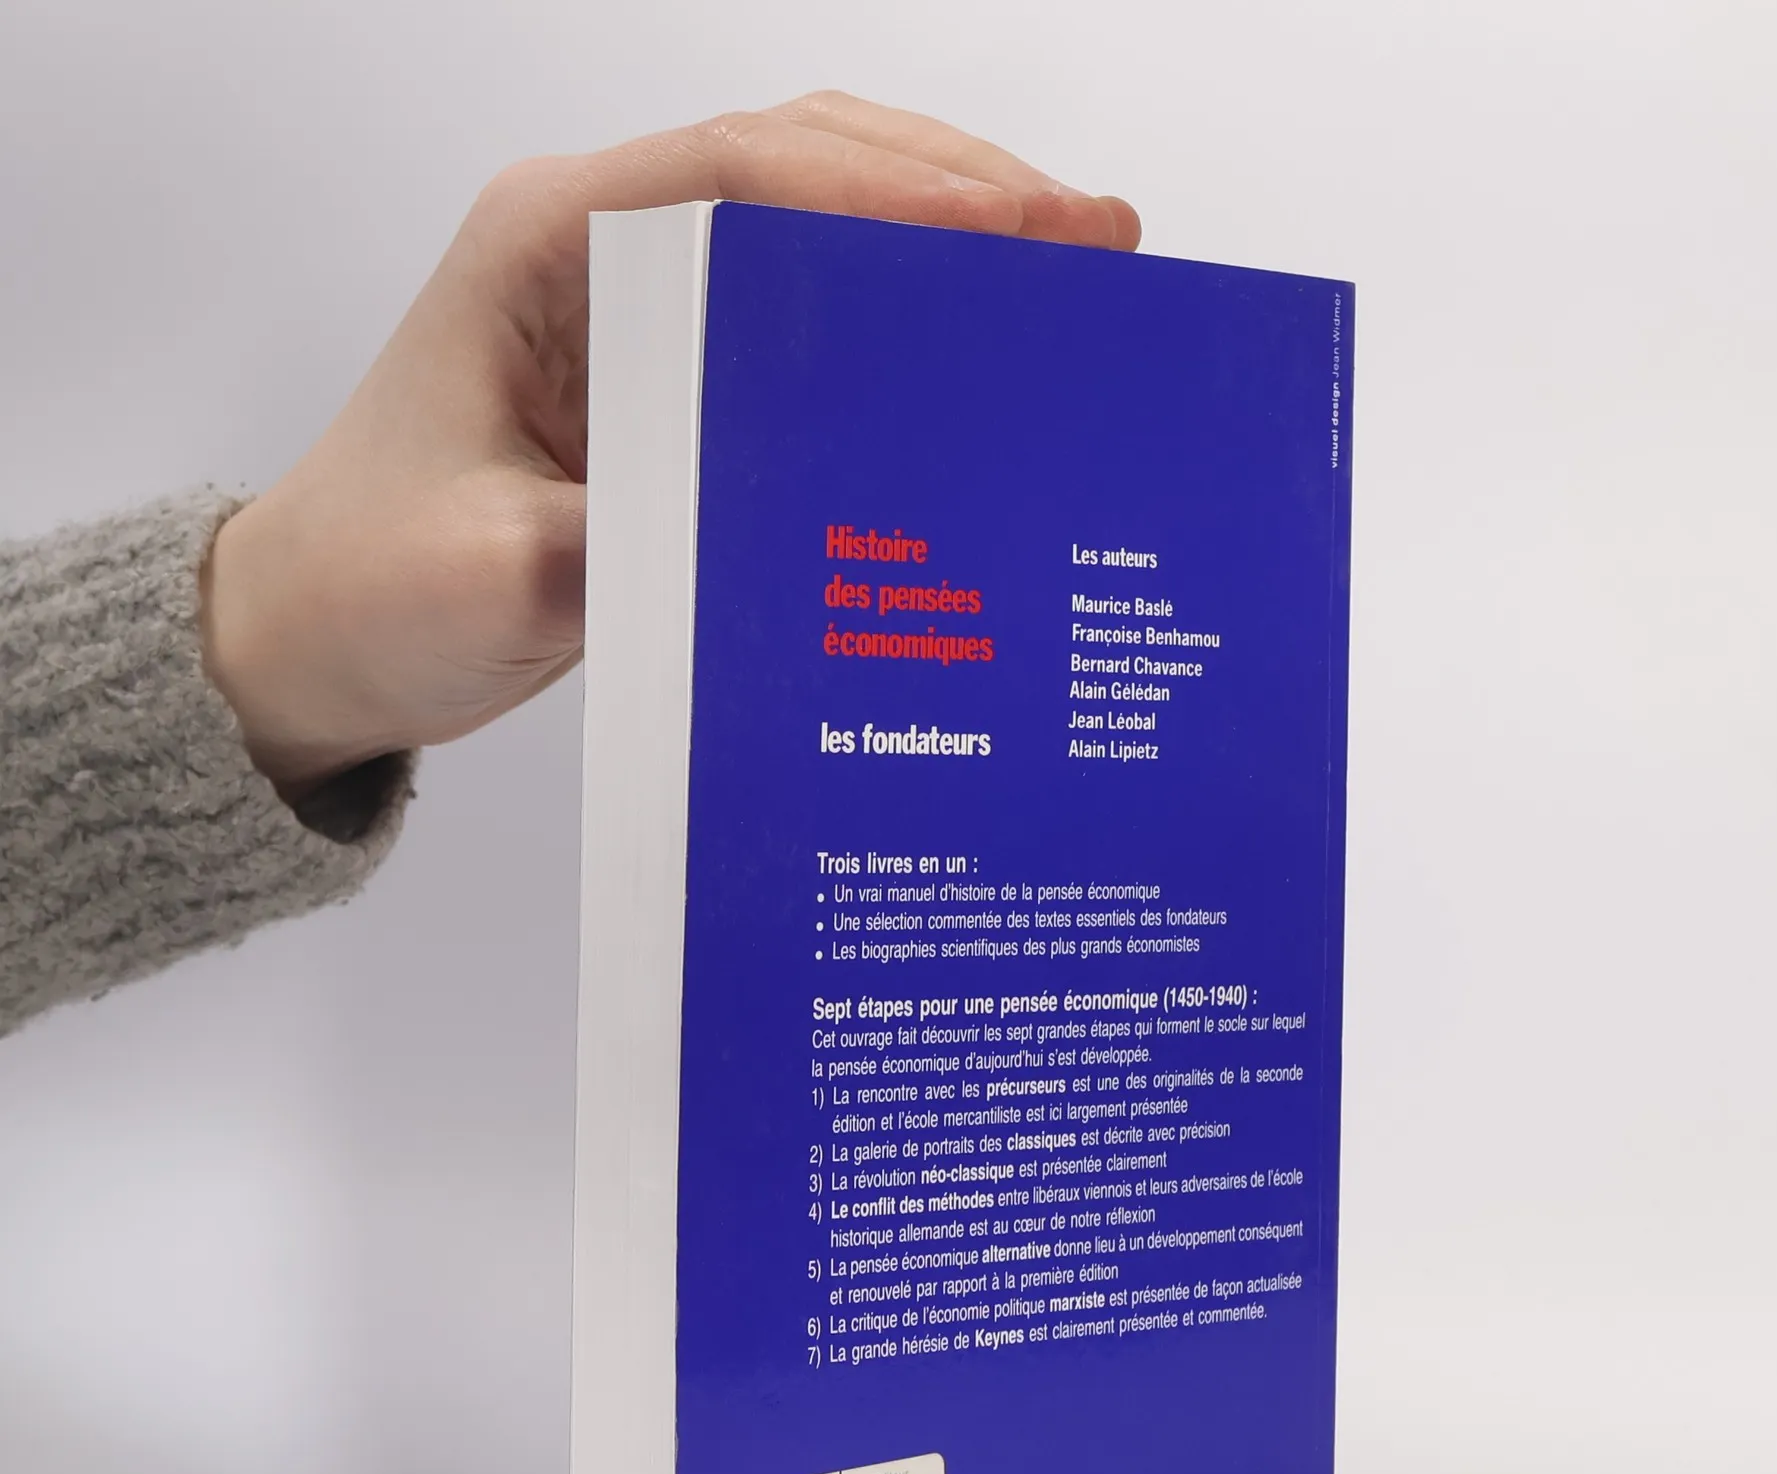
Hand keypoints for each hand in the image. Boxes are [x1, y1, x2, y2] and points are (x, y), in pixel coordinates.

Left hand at [199, 92, 1140, 798]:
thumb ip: (607, 546)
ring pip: (817, 228)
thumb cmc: (367, 586)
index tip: (1030, 233)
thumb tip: (756, 534)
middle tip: (1096, 245)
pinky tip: (972, 363)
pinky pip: (805, 324)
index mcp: (549, 247)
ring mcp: (640, 313)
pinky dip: (895, 321)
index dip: (904, 194)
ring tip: (1069, 279)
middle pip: (807, 167)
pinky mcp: (670, 384)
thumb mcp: (479, 578)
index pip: (751, 176)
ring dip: (942, 238)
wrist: (316, 638)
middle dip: (960, 193)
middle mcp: (602, 254)